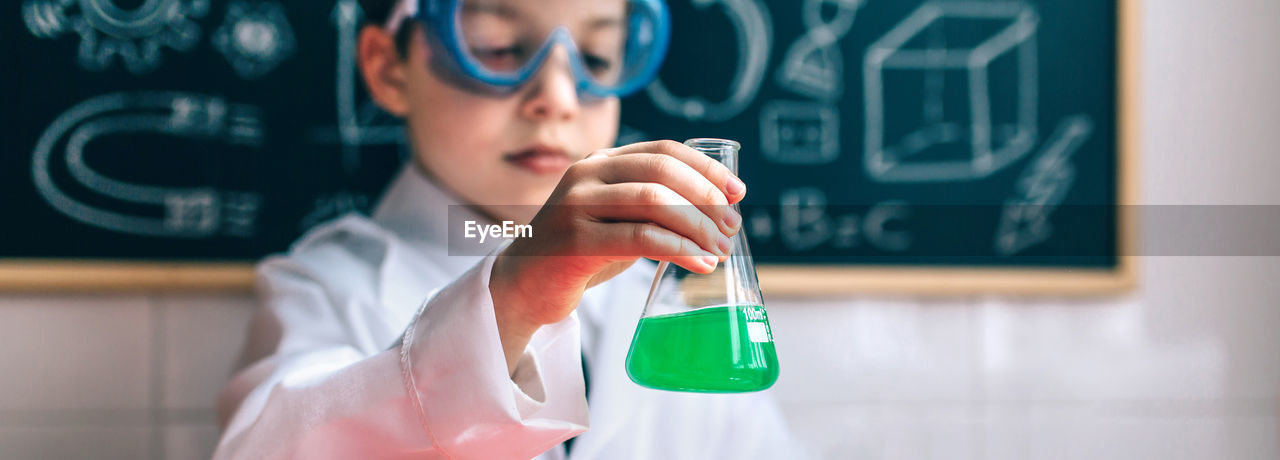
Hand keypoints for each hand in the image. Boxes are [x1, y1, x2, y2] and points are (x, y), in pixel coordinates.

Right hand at [488, 140, 744, 373]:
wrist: (524, 285)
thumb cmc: (579, 252)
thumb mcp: (616, 217)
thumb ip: (651, 204)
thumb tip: (718, 209)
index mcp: (601, 161)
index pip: (663, 150)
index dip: (706, 168)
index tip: (737, 192)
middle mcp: (587, 175)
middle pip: (662, 172)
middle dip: (707, 198)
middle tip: (731, 226)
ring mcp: (578, 205)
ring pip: (655, 202)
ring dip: (697, 226)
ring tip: (719, 248)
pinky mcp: (575, 241)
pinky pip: (640, 238)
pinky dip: (679, 250)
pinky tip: (700, 263)